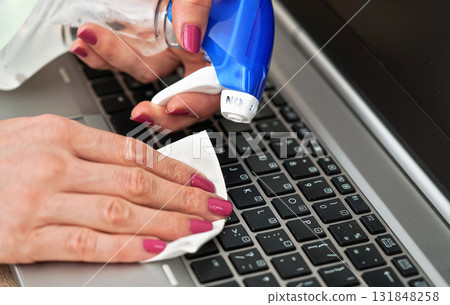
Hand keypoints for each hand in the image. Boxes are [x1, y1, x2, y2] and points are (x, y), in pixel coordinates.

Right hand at [0, 115, 231, 262]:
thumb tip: (138, 167)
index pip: (134, 153)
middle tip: (213, 205)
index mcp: (60, 134)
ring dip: (166, 220)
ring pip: (121, 211)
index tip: (199, 180)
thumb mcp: (38, 137)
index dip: (174, 169)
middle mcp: (54, 164)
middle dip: (182, 195)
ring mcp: (40, 201)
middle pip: (136, 181)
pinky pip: (87, 242)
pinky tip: (156, 246)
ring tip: (198, 226)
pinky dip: (126, 246)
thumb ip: (86, 152)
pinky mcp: (25, 237)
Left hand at [70, 0, 218, 131]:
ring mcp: (174, 41)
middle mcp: (204, 47)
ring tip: (92, 38)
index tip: (174, 108)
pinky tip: (92, 42)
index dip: (200, 103)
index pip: (221, 88)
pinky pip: (130, 52)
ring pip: (148, 69)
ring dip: (118, 61)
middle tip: (143, 110)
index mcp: (230, 41)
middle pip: (184, 92)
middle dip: (160, 105)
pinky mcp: (149, 31)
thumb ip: (200, 4)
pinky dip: (108, 51)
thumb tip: (190, 38)